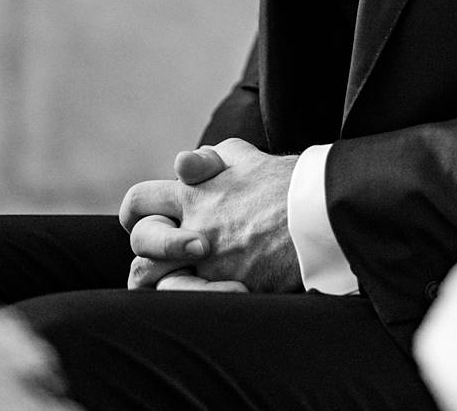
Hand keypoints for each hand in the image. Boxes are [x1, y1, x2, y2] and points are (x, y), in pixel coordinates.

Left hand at [120, 139, 301, 292]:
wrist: (319, 209)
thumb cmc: (282, 180)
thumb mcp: (242, 156)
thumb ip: (207, 159)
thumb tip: (181, 165)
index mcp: (193, 192)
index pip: (138, 201)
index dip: (137, 213)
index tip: (152, 219)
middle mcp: (194, 226)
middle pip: (140, 246)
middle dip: (147, 250)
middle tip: (172, 252)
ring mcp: (210, 261)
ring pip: (157, 280)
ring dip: (165, 277)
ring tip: (185, 274)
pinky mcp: (229, 286)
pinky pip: (190, 300)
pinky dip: (191, 297)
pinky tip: (206, 290)